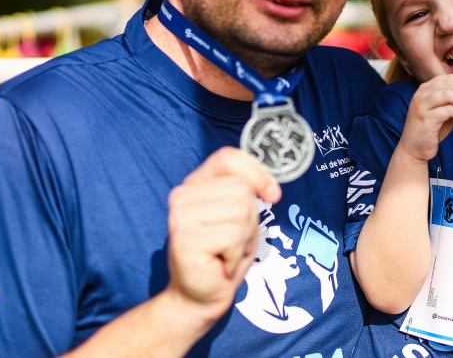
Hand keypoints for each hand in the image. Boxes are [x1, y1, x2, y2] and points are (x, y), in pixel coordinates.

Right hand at [165, 147, 280, 323]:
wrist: (200, 295)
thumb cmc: (224, 254)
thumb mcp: (240, 215)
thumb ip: (247, 192)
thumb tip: (270, 190)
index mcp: (195, 183)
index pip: (228, 158)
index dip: (257, 173)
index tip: (272, 195)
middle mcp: (182, 195)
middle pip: (242, 190)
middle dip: (250, 220)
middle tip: (231, 241)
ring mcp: (180, 217)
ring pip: (241, 212)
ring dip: (244, 238)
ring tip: (226, 252)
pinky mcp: (185, 239)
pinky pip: (234, 236)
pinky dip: (237, 254)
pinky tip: (221, 263)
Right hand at [397, 74, 452, 162]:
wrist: (414, 149)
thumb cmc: (431, 129)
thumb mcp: (444, 111)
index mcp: (426, 89)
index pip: (449, 78)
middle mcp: (422, 94)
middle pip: (449, 83)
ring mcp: (422, 105)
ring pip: (448, 94)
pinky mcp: (426, 118)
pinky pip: (448, 110)